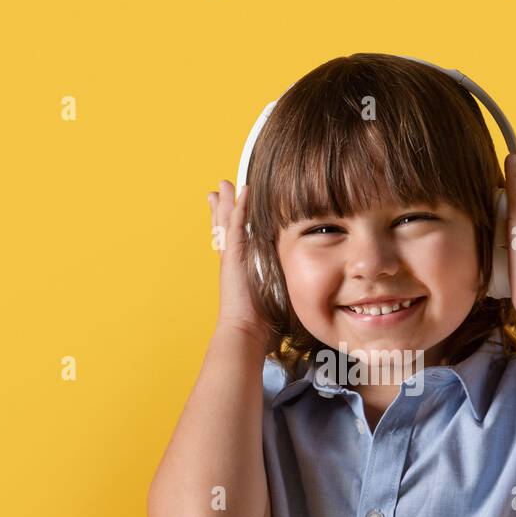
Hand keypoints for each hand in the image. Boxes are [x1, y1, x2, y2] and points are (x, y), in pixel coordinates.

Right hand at [208, 179, 268, 345]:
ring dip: (227, 201)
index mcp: (241, 270)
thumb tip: (297, 295)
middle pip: (225, 227)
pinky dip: (239, 207)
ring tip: (224, 184)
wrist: (247, 332)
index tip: (232, 210)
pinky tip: (242, 191)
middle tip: (218, 190)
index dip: (233, 224)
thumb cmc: (262, 324)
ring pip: (227, 222)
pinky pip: (236, 226)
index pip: (236, 241)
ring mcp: (232, 257)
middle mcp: (233, 261)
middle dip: (222, 208)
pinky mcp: (234, 257)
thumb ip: (281, 290)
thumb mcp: (273, 300)